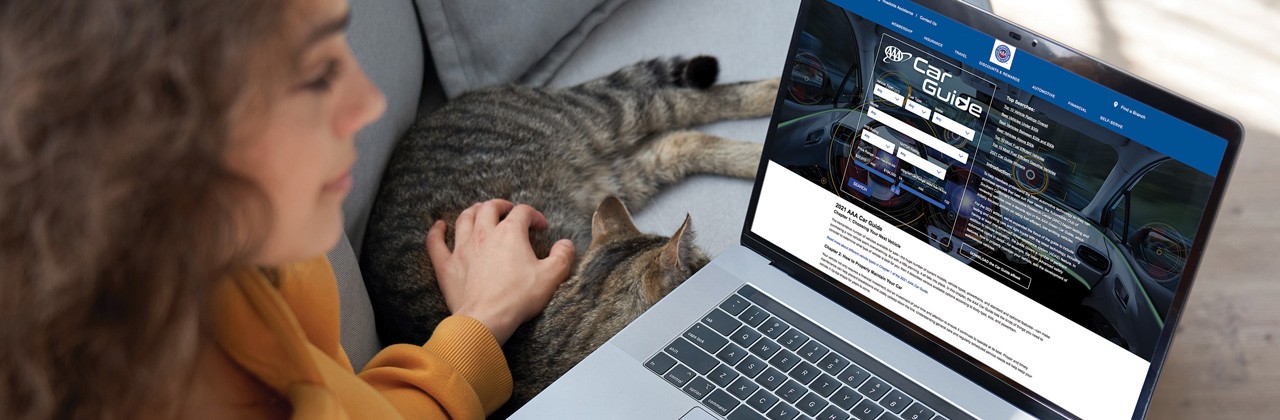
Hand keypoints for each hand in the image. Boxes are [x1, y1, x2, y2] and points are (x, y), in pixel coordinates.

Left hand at [426, 199, 573, 344]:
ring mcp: (462, 248)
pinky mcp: (447, 265)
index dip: (534, 215)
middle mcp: (484, 234)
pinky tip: (439, 226)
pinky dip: (437, 232)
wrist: (486, 320)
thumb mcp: (551, 277)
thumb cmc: (518, 298)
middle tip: (509, 211)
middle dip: (501, 206)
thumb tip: (566, 244)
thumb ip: (562, 257)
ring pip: (464, 218)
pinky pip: (436, 243)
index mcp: (510, 233)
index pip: (523, 212)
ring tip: (480, 211)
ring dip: (473, 211)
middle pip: (490, 208)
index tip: (541, 227)